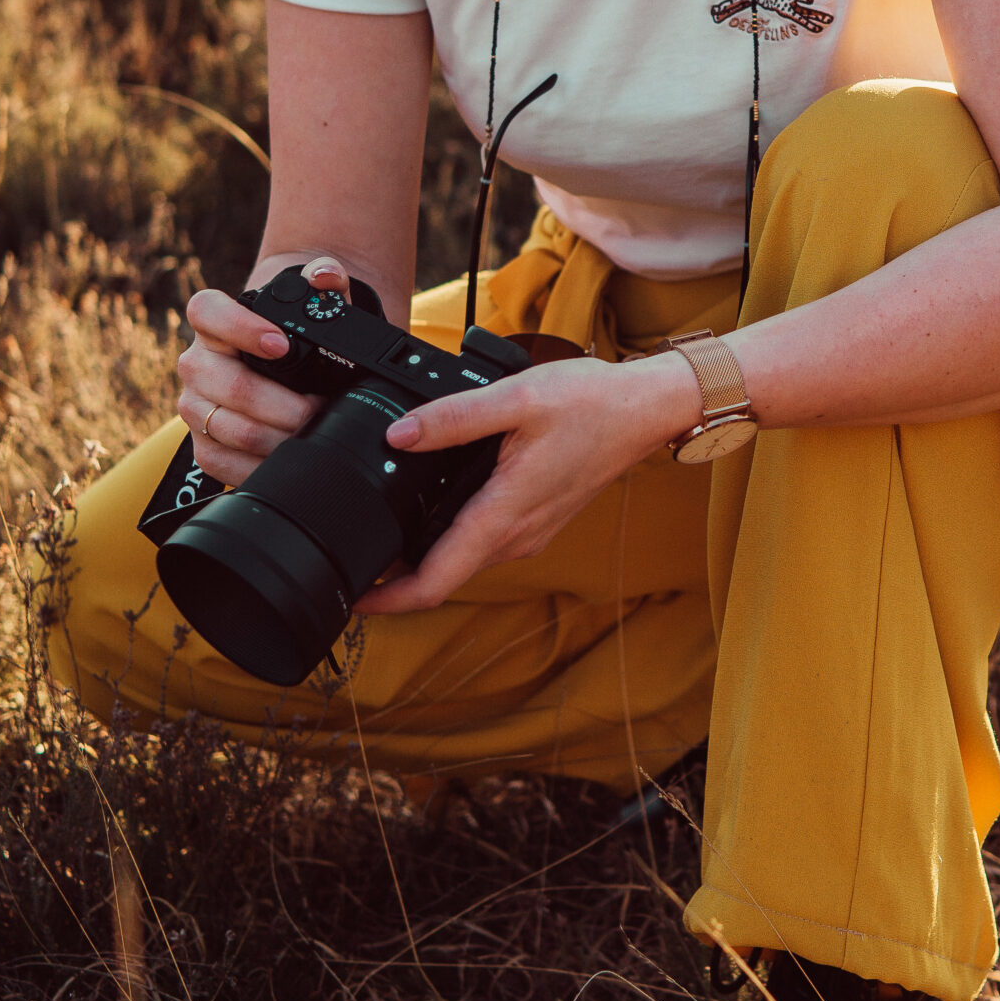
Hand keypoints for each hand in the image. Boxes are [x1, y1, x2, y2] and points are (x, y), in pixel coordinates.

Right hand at [178, 254, 346, 484]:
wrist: (281, 365)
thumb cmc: (294, 330)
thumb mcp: (312, 300)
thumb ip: (325, 277)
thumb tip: (326, 276)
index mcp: (211, 321)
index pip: (207, 313)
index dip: (240, 329)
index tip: (282, 345)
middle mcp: (195, 363)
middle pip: (230, 386)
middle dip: (284, 404)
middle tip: (319, 406)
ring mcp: (194, 406)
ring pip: (232, 428)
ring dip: (279, 436)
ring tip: (313, 433)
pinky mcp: (203, 445)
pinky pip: (224, 463)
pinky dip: (262, 465)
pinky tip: (290, 459)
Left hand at [364, 347, 700, 612]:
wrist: (646, 410)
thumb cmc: (592, 404)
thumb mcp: (515, 399)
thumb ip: (453, 418)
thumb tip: (399, 434)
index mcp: (504, 515)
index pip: (437, 582)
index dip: (389, 600)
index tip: (353, 598)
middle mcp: (517, 537)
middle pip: (444, 577)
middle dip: (396, 578)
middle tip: (353, 554)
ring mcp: (530, 532)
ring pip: (464, 560)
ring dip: (423, 558)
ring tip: (382, 529)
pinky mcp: (537, 520)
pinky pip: (484, 543)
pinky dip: (451, 538)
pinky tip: (433, 506)